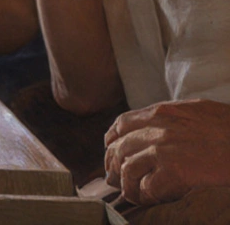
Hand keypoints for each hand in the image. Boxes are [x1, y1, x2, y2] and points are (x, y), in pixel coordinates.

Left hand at [103, 99, 229, 204]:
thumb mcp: (198, 110)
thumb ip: (173, 116)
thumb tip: (158, 122)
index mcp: (163, 112)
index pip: (122, 124)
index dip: (113, 139)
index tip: (112, 149)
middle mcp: (157, 129)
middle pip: (119, 147)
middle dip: (114, 165)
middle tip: (116, 178)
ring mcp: (163, 150)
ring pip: (127, 169)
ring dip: (127, 184)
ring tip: (133, 193)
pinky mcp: (174, 171)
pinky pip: (146, 187)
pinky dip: (144, 196)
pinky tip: (149, 199)